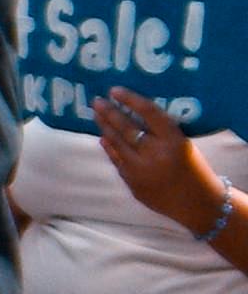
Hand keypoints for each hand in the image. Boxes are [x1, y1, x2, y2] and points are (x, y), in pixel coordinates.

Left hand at [93, 88, 230, 236]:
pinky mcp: (132, 184)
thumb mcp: (183, 145)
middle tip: (96, 101)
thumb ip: (161, 133)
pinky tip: (104, 138)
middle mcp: (155, 154)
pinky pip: (117, 161)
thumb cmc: (194, 170)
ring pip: (117, 144)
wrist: (197, 203)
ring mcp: (141, 170)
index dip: (130, 100)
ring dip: (105, 128)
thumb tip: (133, 117)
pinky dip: (110, 148)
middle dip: (109, 113)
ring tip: (96, 115)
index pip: (149, 113)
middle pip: (127, 128)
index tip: (115, 90)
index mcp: (174, 140)